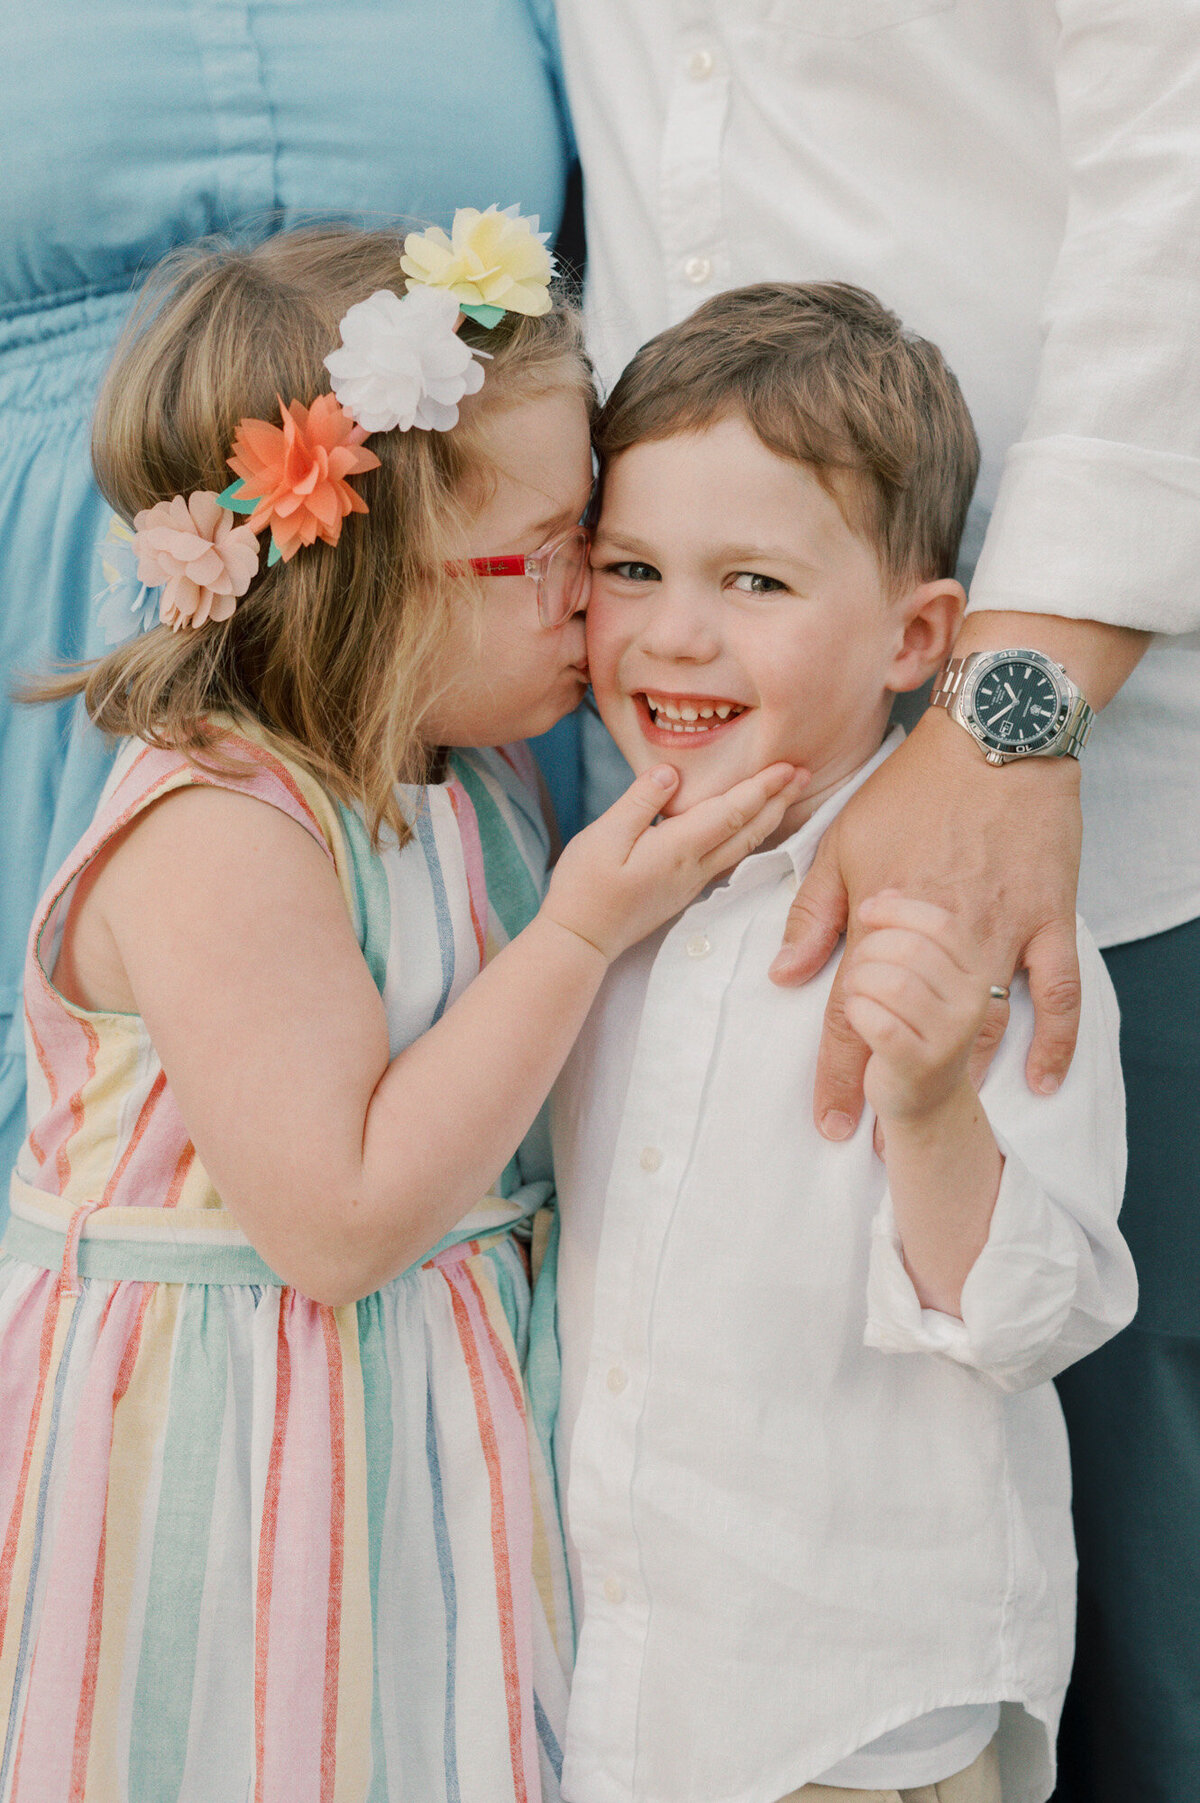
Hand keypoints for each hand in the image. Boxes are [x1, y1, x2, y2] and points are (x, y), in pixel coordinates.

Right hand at [544, 761, 806, 961]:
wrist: (580, 938)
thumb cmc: (585, 886)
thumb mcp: (604, 835)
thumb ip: (640, 801)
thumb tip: (672, 772)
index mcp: (677, 848)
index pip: (730, 812)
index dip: (761, 787)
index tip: (788, 766)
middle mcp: (693, 867)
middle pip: (747, 830)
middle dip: (778, 800)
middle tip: (805, 773)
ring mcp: (691, 881)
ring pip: (742, 847)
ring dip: (769, 818)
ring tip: (788, 796)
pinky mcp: (684, 889)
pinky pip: (728, 858)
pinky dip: (749, 837)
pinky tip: (751, 829)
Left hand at [771, 708, 1081, 1137]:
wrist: (992, 737)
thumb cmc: (910, 788)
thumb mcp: (842, 844)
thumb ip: (812, 914)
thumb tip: (784, 975)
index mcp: (882, 920)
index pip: (850, 1013)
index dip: (837, 1073)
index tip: (831, 1121)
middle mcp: (939, 938)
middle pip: (911, 1032)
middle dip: (890, 1091)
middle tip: (876, 1144)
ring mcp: (999, 932)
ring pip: (981, 1024)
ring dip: (960, 1078)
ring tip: (939, 1122)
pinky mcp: (1048, 919)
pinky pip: (1057, 993)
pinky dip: (1052, 1040)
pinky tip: (1040, 1080)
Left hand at [841, 892, 990, 1123]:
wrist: (929, 1100)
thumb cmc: (907, 1014)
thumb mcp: (893, 951)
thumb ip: (853, 911)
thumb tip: (874, 896)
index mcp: (972, 964)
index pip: (941, 922)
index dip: (894, 911)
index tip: (865, 912)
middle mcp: (972, 997)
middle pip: (912, 949)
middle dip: (868, 952)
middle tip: (858, 968)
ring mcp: (953, 1033)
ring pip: (894, 985)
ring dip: (859, 984)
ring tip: (859, 993)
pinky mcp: (924, 1065)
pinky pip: (880, 1026)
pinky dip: (858, 1014)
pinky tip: (861, 1018)